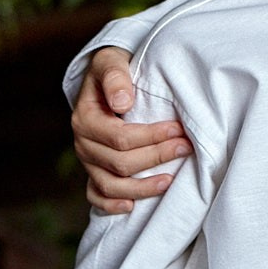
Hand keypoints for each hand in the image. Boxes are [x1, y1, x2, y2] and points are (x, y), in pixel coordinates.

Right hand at [72, 47, 191, 213]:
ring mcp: (87, 161)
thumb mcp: (110, 61)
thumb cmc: (112, 70)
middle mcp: (83, 143)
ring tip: (170, 181)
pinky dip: (112, 205)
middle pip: (119, 163)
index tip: (177, 129)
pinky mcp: (93, 171)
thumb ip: (115, 76)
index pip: (119, 137)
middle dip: (155, 157)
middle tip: (184, 147)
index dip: (150, 137)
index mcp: (85, 118)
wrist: (105, 79)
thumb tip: (122, 103)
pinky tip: (132, 206)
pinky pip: (96, 196)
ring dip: (141, 187)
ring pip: (110, 185)